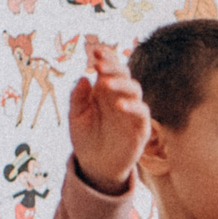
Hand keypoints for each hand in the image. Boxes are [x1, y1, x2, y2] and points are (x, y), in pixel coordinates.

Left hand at [66, 39, 149, 191]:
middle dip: (112, 66)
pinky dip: (133, 106)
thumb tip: (83, 78)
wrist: (96, 167)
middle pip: (124, 74)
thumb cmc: (86, 140)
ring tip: (104, 83)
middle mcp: (120, 97)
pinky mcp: (141, 128)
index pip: (109, 69)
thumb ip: (78, 98)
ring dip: (121, 83)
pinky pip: (142, 113)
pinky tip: (120, 105)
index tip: (94, 51)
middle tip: (98, 63)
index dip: (105, 58)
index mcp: (104, 92)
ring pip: (134, 89)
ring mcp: (132, 112)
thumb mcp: (76, 118)